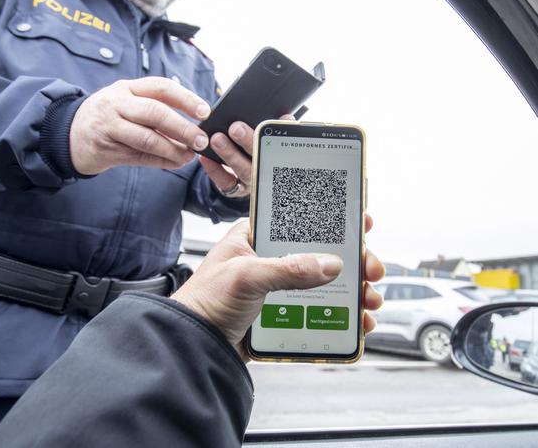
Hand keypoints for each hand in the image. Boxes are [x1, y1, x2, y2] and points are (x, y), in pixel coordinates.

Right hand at [70, 77, 210, 174]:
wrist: (68, 135)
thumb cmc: (108, 118)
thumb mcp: (127, 103)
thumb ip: (155, 108)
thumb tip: (194, 123)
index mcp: (127, 88)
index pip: (161, 87)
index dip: (186, 99)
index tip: (205, 112)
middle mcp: (116, 104)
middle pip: (155, 112)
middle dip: (182, 127)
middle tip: (201, 140)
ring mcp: (109, 127)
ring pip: (147, 138)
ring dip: (173, 149)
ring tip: (189, 155)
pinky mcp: (106, 149)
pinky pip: (140, 157)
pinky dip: (161, 161)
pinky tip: (175, 162)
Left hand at [172, 214, 384, 359]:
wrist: (193, 347)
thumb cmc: (205, 302)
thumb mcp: (246, 276)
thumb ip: (288, 269)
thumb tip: (331, 264)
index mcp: (258, 238)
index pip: (302, 220)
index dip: (334, 219)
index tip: (362, 221)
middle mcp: (272, 260)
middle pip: (323, 254)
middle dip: (353, 261)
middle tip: (373, 270)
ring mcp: (280, 289)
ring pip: (327, 284)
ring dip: (354, 291)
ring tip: (370, 301)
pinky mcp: (284, 315)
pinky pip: (320, 312)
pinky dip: (342, 317)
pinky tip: (358, 323)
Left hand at [199, 114, 294, 197]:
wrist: (245, 173)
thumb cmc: (257, 147)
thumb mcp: (269, 138)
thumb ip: (277, 128)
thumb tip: (285, 116)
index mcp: (278, 155)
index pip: (283, 144)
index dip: (282, 132)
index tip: (280, 118)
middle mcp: (267, 171)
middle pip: (260, 157)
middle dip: (249, 142)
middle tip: (236, 128)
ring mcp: (251, 182)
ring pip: (242, 170)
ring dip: (230, 154)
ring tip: (217, 139)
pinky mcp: (236, 190)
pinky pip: (226, 183)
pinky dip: (215, 170)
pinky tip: (205, 157)